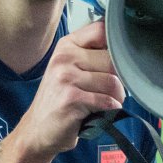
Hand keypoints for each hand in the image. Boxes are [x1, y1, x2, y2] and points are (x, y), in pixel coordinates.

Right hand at [16, 19, 124, 157]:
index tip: (118, 60)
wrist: (37, 131)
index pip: (101, 31)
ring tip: (105, 103)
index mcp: (67, 46)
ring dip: (116, 97)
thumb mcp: (69, 69)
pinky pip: (106, 100)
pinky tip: (99, 113)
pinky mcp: (71, 99)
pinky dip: (109, 109)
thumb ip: (91, 55)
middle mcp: (65, 58)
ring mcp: (66, 78)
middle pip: (112, 59)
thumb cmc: (59, 100)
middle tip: (111, 92)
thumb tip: (126, 49)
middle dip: (120, 79)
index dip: (117, 45)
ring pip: (113, 82)